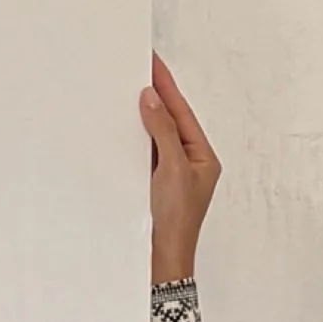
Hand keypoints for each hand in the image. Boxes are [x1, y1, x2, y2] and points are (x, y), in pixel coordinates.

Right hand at [141, 53, 220, 284]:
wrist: (160, 261)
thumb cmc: (175, 223)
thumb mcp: (173, 170)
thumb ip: (164, 131)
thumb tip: (151, 99)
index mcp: (203, 157)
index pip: (181, 111)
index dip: (165, 84)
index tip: (150, 60)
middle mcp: (188, 163)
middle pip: (169, 119)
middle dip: (153, 93)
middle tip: (136, 65)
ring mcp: (170, 173)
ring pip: (154, 133)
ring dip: (141, 112)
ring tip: (125, 85)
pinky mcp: (152, 183)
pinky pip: (142, 150)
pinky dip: (132, 134)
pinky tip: (120, 122)